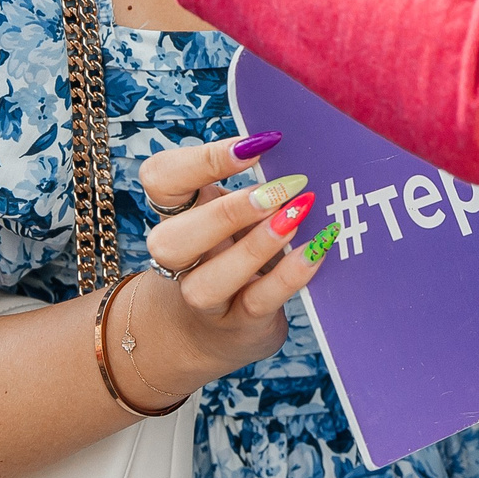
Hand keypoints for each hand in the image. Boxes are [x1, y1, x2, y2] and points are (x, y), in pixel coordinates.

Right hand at [114, 136, 326, 404]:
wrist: (213, 332)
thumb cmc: (228, 253)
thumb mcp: (228, 213)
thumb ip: (250, 181)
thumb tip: (296, 145)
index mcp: (175, 214)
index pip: (159, 179)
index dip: (201, 161)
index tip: (254, 147)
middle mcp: (179, 259)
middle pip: (172, 239)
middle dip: (226, 213)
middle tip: (279, 190)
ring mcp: (204, 299)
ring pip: (209, 281)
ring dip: (255, 246)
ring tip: (296, 216)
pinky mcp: (239, 325)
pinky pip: (260, 301)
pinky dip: (290, 274)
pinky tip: (318, 248)